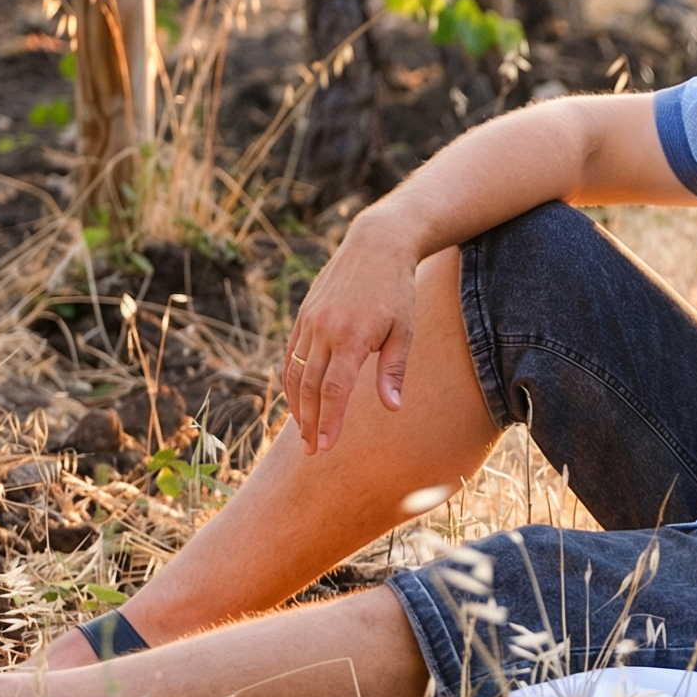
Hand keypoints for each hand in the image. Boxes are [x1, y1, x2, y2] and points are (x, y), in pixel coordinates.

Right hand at [282, 211, 420, 453]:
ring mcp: (309, 322)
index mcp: (351, 338)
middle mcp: (324, 331)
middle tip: (312, 451)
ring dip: (297, 406)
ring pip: (295, 373)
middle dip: (309, 422)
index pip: (334, 390)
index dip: (328, 421)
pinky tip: (298, 399)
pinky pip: (291, 355)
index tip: (326, 446)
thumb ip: (393, 370)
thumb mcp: (405, 330)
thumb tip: (392, 408)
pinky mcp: (304, 316)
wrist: (376, 246)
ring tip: (304, 432)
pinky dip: (292, 380)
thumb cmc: (397, 290)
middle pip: (310, 387)